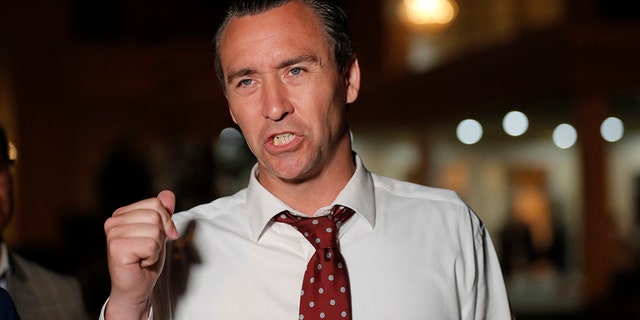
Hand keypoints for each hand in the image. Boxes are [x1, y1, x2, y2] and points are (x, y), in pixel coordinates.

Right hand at [103, 190, 179, 319]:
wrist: (136, 287)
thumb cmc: (145, 260)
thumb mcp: (158, 232)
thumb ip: (162, 212)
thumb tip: (168, 194)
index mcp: (121, 214)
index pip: (155, 203)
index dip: (165, 222)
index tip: (156, 239)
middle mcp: (113, 221)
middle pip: (156, 215)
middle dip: (160, 235)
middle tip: (148, 250)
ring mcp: (113, 234)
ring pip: (155, 230)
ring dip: (156, 248)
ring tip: (143, 256)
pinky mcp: (117, 248)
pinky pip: (151, 244)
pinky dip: (152, 256)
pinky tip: (140, 262)